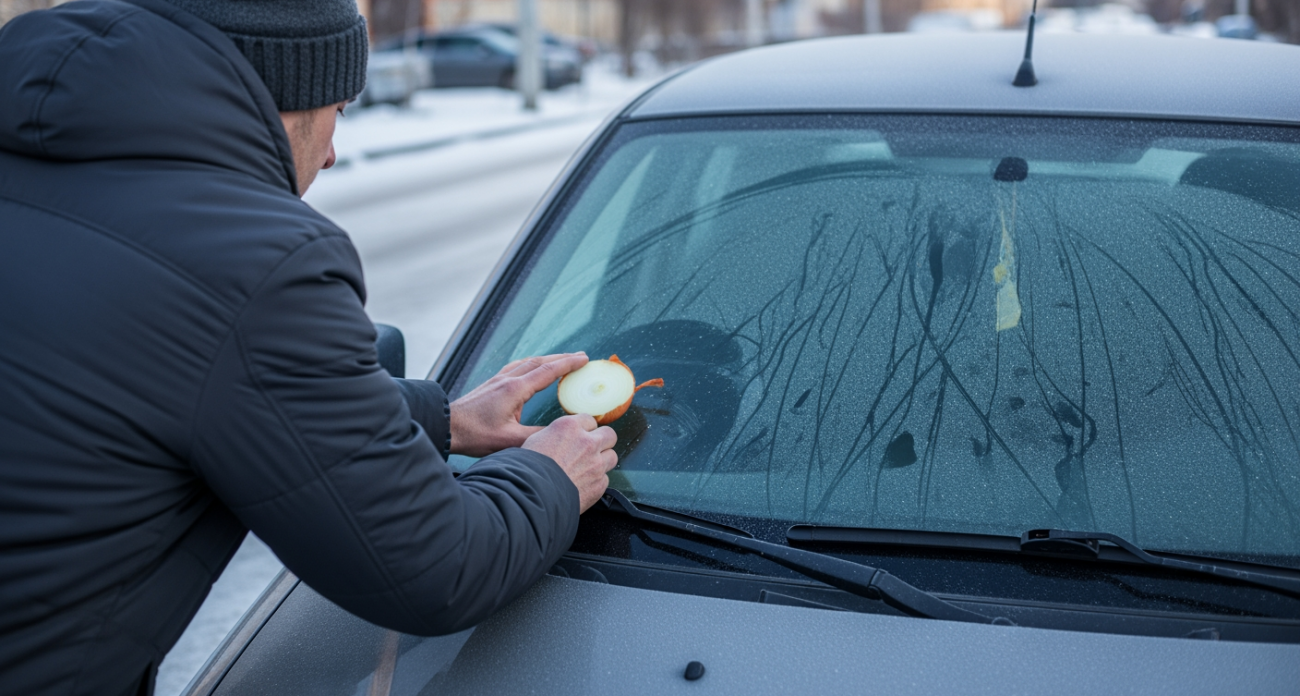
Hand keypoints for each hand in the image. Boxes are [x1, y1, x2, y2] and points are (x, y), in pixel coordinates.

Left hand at [449, 352, 587, 457]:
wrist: (447, 426)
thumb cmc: (474, 434)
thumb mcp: (510, 441)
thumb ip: (537, 436)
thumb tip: (560, 432)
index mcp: (515, 390)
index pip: (548, 371)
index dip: (568, 364)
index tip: (584, 359)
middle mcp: (507, 379)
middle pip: (540, 361)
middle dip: (562, 358)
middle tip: (580, 356)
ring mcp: (498, 379)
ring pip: (528, 362)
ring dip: (547, 359)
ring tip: (561, 360)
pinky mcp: (492, 384)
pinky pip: (517, 366)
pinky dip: (531, 363)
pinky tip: (531, 367)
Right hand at [522, 414, 617, 511]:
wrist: (532, 496)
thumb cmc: (528, 468)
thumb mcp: (536, 440)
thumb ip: (556, 434)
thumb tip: (562, 437)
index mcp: (569, 427)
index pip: (589, 420)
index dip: (585, 429)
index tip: (580, 435)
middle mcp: (587, 443)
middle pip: (609, 435)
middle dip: (602, 440)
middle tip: (592, 449)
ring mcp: (596, 464)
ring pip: (612, 456)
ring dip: (603, 460)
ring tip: (589, 468)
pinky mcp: (599, 484)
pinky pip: (605, 478)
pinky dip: (596, 481)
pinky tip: (583, 484)